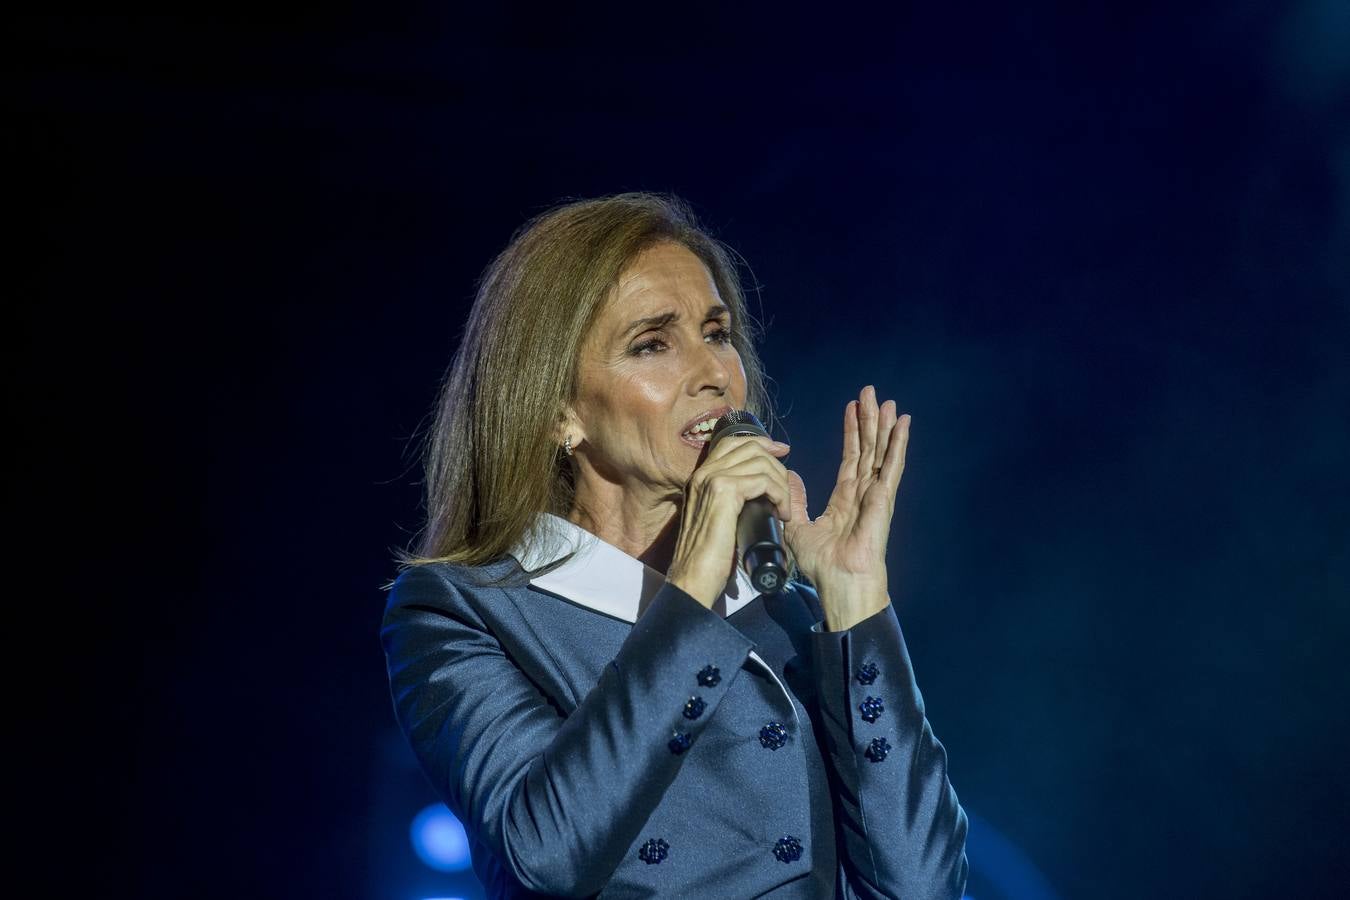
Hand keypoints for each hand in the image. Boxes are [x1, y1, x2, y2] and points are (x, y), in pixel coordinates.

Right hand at [668, 435, 792, 608]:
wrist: (693, 578)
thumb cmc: (707, 558)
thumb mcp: (718, 520)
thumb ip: (729, 502)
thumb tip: (758, 493)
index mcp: (700, 478)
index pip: (733, 442)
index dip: (761, 443)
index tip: (781, 452)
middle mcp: (703, 473)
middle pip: (750, 447)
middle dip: (776, 464)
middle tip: (787, 489)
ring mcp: (712, 479)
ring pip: (760, 462)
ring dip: (781, 483)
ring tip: (783, 507)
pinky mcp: (723, 491)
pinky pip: (763, 480)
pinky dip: (779, 494)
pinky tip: (780, 513)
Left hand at [782, 385, 910, 627]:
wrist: (839, 583)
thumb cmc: (822, 566)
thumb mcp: (797, 527)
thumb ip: (795, 501)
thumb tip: (791, 478)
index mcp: (845, 500)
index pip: (850, 458)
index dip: (851, 432)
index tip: (852, 408)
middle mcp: (864, 493)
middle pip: (868, 448)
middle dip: (869, 420)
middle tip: (870, 392)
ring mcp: (876, 494)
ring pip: (880, 451)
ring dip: (884, 425)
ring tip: (887, 401)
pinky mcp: (883, 498)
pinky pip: (891, 465)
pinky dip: (898, 443)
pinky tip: (903, 423)